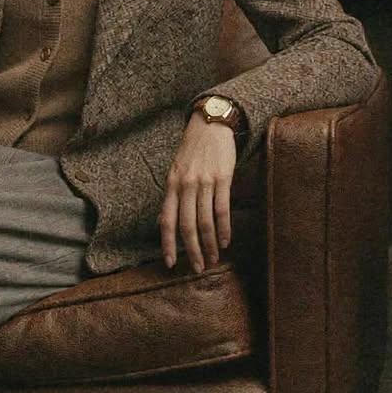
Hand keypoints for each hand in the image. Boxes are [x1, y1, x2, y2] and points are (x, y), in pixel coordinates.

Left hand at [159, 117, 236, 272]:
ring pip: (205, 221)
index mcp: (171, 185)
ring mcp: (204, 182)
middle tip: (198, 268)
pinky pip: (222, 209)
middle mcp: (185, 185)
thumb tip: (165, 223)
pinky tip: (226, 241)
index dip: (168, 244)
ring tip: (214, 259)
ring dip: (210, 244)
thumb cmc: (192, 151)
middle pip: (187, 226)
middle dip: (192, 251)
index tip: (170, 264)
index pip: (167, 221)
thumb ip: (172, 197)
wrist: (211, 124)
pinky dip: (224, 228)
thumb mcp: (175, 171)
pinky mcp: (222, 178)